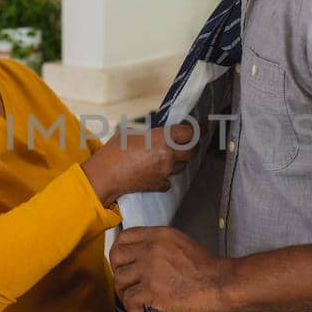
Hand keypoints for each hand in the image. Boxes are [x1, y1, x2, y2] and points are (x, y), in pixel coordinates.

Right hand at [81, 123, 197, 204]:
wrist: (105, 176)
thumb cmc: (114, 151)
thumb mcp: (132, 132)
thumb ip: (152, 133)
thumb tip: (162, 133)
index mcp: (162, 139)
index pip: (190, 132)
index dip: (200, 128)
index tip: (206, 125)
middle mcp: (168, 156)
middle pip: (192, 151)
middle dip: (192, 145)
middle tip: (188, 141)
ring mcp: (165, 172)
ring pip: (182, 166)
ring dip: (178, 160)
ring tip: (166, 156)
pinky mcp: (159, 185)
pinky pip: (170, 179)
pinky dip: (166, 175)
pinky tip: (155, 170)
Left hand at [109, 226, 231, 311]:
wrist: (221, 283)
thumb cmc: (206, 268)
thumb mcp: (180, 245)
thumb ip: (160, 247)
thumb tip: (142, 261)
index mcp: (159, 235)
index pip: (125, 237)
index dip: (119, 252)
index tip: (123, 264)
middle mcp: (150, 248)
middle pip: (116, 256)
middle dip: (118, 271)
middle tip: (127, 283)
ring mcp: (149, 268)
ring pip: (120, 278)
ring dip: (123, 292)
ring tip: (135, 301)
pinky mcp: (151, 288)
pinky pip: (129, 298)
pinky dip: (131, 307)